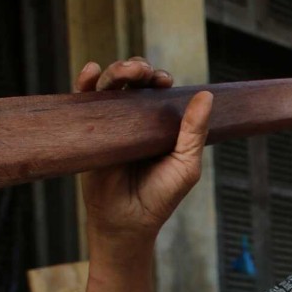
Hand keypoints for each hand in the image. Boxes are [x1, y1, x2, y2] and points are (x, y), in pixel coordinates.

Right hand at [76, 57, 212, 249]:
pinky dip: (86, 82)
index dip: (160, 80)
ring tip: (129, 70)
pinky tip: (92, 70)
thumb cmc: (161, 196)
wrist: (128, 221)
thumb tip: (206, 95)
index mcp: (159, 125)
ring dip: (118, 71)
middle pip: (133, 82)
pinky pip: (84, 102)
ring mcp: (110, 124)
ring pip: (111, 86)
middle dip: (139, 69)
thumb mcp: (186, 164)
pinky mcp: (88, 132)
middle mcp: (134, 120)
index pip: (158, 92)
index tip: (165, 81)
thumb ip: (194, 131)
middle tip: (146, 72)